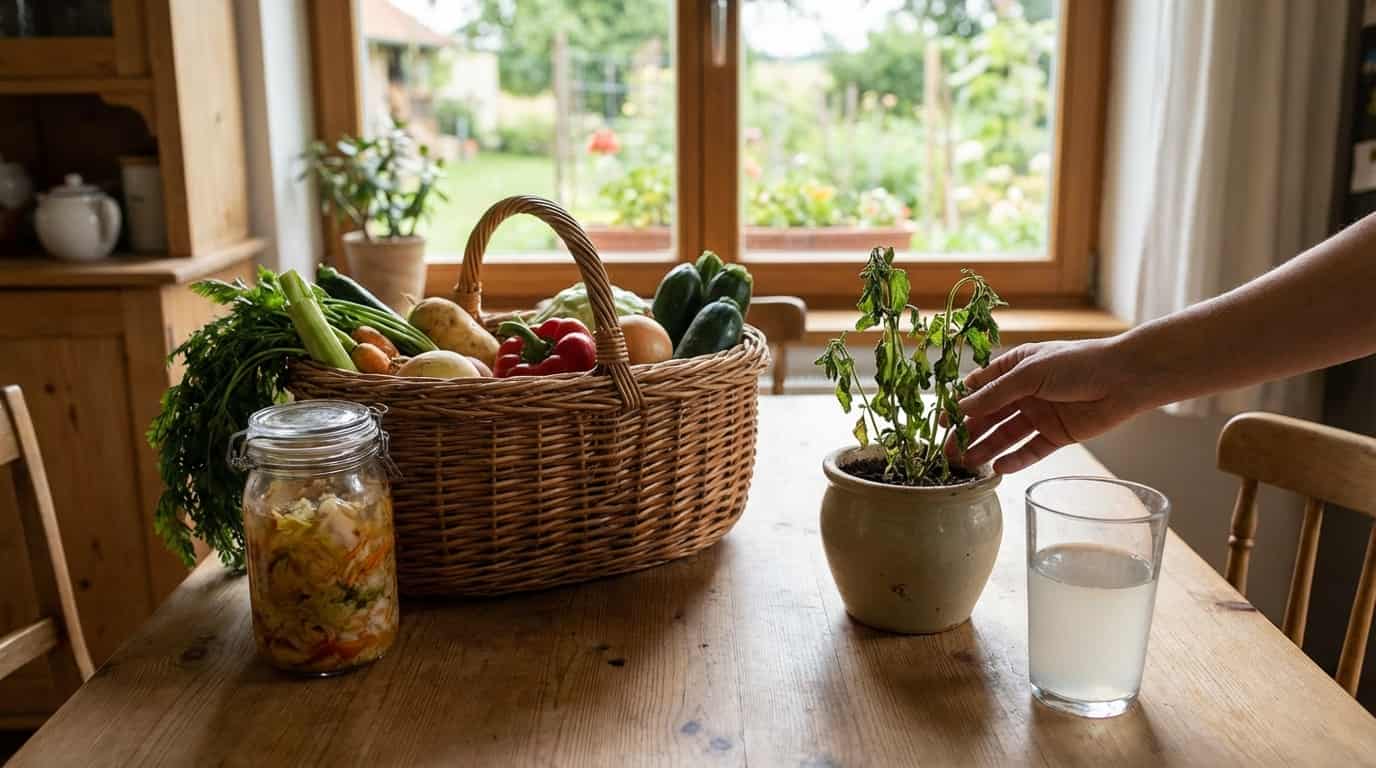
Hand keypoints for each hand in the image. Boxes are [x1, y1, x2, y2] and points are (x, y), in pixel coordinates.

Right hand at [953, 338, 1143, 473]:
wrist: (1124, 379)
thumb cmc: (1077, 363)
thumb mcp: (1029, 373)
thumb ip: (996, 393)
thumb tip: (962, 406)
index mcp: (1016, 367)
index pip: (981, 387)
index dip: (961, 403)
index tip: (941, 420)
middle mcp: (1025, 391)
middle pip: (990, 415)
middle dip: (969, 432)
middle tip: (948, 451)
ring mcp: (1041, 414)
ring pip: (1007, 435)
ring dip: (987, 448)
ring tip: (967, 464)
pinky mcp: (1057, 435)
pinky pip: (1031, 450)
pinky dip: (1016, 459)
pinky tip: (999, 468)